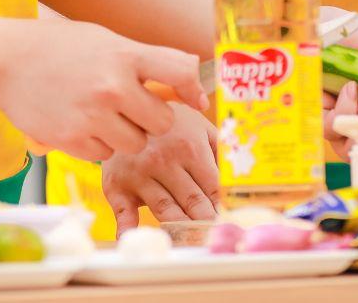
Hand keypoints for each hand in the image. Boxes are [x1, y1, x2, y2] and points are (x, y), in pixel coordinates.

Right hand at [0, 18, 204, 161]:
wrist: (5, 61)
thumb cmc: (59, 47)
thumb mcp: (105, 40)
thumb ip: (144, 59)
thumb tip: (187, 80)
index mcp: (123, 55)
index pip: (180, 73)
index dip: (193, 90)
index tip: (195, 100)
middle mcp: (112, 87)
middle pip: (162, 122)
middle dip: (152, 118)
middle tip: (133, 108)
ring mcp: (91, 117)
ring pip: (135, 144)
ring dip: (126, 135)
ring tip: (104, 115)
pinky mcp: (72, 141)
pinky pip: (104, 155)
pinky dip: (98, 144)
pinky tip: (82, 123)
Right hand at [100, 102, 219, 231]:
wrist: (124, 113)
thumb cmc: (171, 125)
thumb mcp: (200, 127)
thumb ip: (221, 150)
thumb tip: (240, 176)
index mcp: (190, 147)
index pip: (213, 187)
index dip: (223, 207)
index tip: (231, 223)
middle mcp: (165, 160)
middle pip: (193, 202)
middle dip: (207, 222)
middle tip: (217, 237)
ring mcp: (140, 174)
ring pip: (166, 210)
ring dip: (182, 230)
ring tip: (195, 243)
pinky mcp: (117, 185)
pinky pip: (124, 212)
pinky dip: (128, 229)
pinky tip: (134, 240)